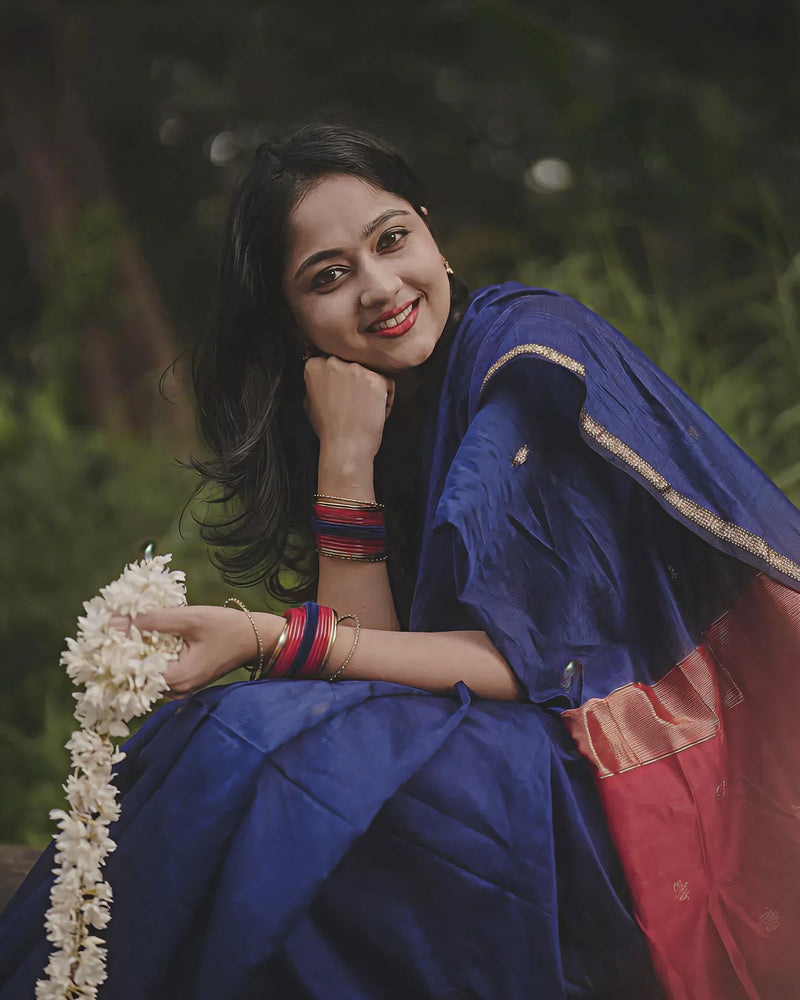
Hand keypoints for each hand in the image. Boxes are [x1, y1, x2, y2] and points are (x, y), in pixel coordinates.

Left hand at [116, 606, 281, 697]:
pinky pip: (158, 672)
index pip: (133, 673)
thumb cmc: (226, 627)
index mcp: (178, 679)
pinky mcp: (184, 680)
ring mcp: (181, 688)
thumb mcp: (189, 618)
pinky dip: (149, 657)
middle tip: (109, 632)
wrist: (255, 638)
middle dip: (123, 654)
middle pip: (137, 677)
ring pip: (146, 675)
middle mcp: (177, 690)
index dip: (115, 655)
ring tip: (124, 633)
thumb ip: (151, 620)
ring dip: (135, 654)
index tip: (102, 637)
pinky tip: (144, 639)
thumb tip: (114, 623)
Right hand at [304, 356, 394, 463]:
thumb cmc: (328, 429)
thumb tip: (323, 378)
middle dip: (356, 382)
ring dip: (370, 390)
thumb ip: (316, 384)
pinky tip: (373, 412)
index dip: (340, 382)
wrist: (345, 446)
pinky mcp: (376, 378)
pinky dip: (386, 398)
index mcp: (314, 366)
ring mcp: (356, 369)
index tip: (339, 396)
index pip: (333, 363)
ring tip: (362, 410)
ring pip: (371, 373)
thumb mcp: (310, 402)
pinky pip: (387, 384)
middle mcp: (334, 362)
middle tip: (352, 404)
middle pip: (353, 366)